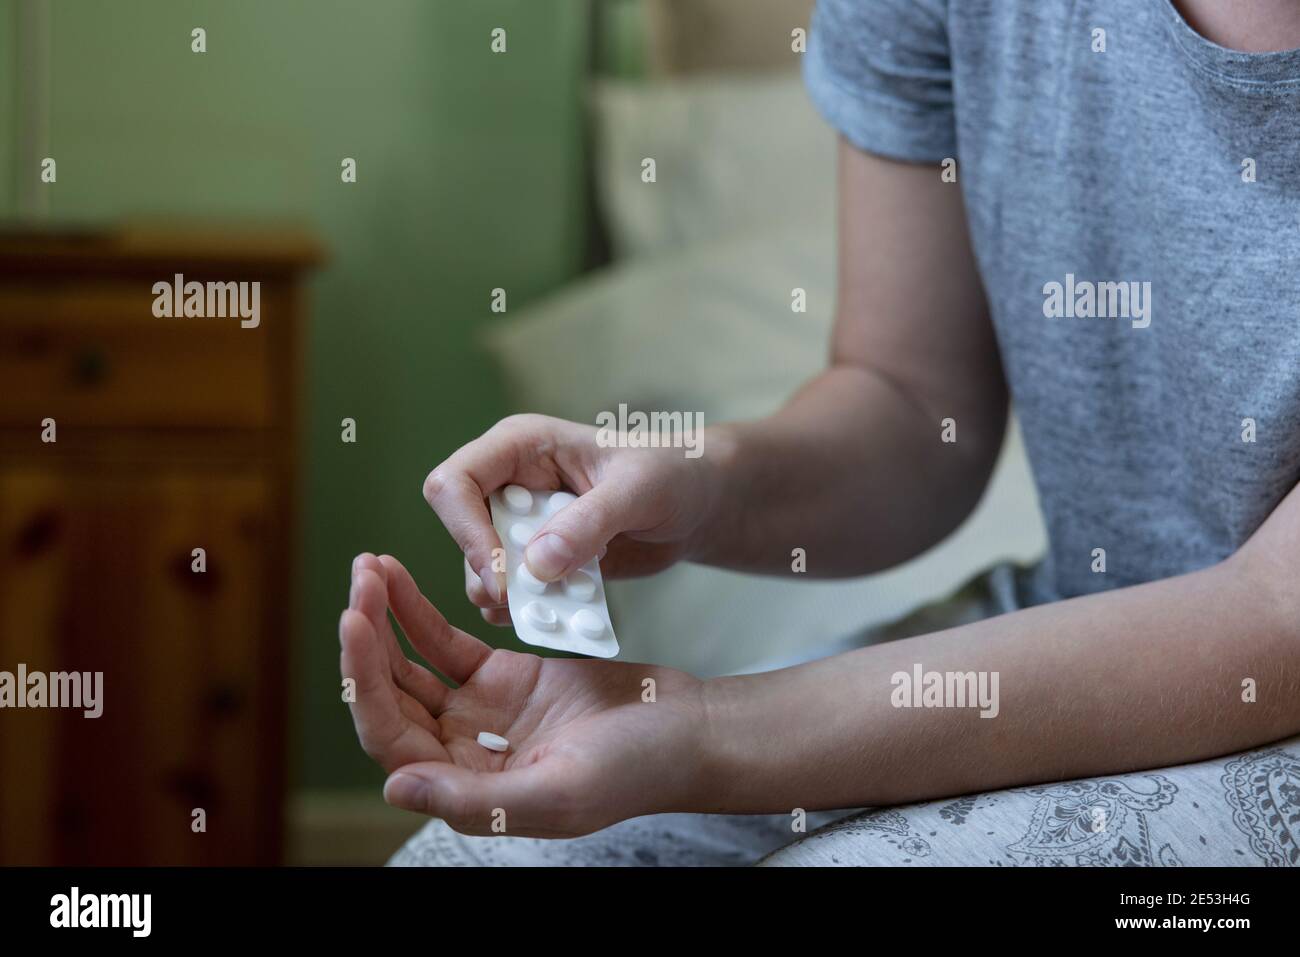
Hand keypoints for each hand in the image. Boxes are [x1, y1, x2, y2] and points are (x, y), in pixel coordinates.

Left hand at [340, 553, 709, 836]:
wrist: (685, 729)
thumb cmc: (635, 771)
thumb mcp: (560, 791)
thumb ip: (478, 799)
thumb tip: (396, 786)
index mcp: (465, 786)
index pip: (391, 736)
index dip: (366, 683)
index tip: (355, 622)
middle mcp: (460, 751)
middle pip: (392, 694)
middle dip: (366, 639)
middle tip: (358, 581)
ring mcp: (478, 711)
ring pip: (410, 663)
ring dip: (384, 618)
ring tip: (368, 568)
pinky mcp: (500, 675)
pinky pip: (444, 641)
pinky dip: (417, 610)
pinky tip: (397, 578)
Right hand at [423, 413, 722, 626]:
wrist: (697, 503)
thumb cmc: (671, 473)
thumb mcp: (637, 491)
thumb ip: (589, 523)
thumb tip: (536, 565)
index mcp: (519, 447)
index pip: (454, 484)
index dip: (466, 532)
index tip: (502, 576)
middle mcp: (509, 483)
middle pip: (461, 531)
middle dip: (487, 572)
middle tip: (524, 603)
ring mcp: (520, 524)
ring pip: (480, 570)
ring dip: (512, 597)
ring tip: (554, 610)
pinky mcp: (537, 560)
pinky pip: (513, 593)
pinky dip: (533, 610)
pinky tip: (565, 614)